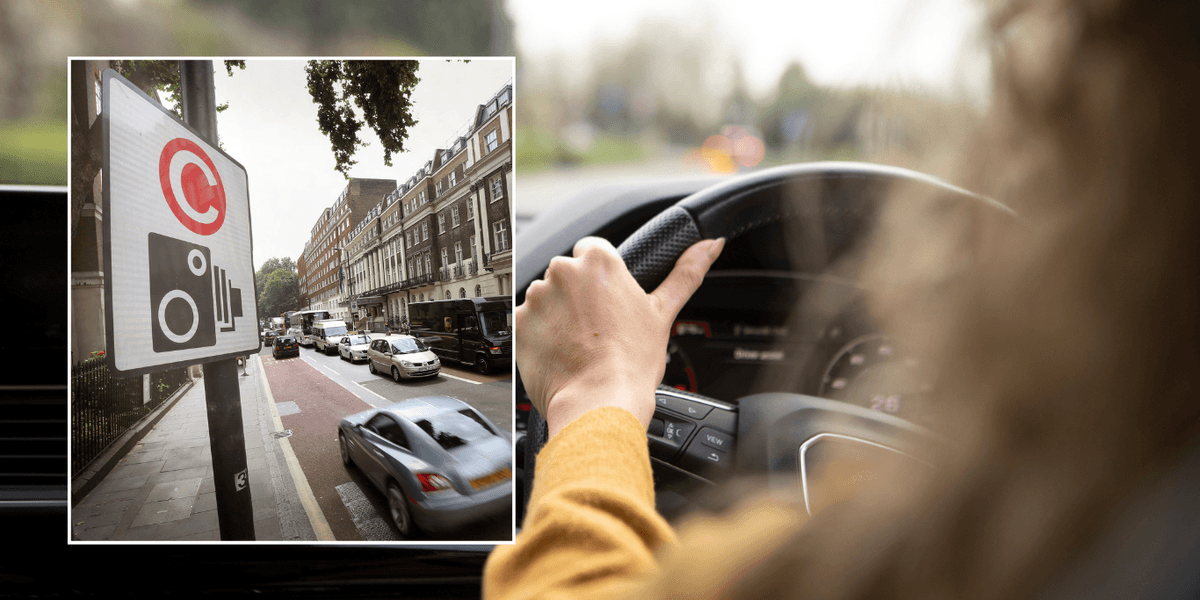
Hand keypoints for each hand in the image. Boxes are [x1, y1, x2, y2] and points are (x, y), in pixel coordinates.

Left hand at [517, 236, 724, 436]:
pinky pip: (527, 322)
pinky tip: (559, 353)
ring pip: (546, 298)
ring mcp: (537, 297)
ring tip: (577, 344)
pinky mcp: (518, 323)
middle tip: (595, 328)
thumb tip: (711, 245)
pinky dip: (538, 335)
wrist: (598, 403)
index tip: (606, 301)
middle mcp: (563, 272)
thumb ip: (686, 273)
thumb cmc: (631, 363)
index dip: (601, 278)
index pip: (592, 250)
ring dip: (556, 315)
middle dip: (577, 296)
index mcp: (599, 262)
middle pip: (567, 274)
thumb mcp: (663, 313)